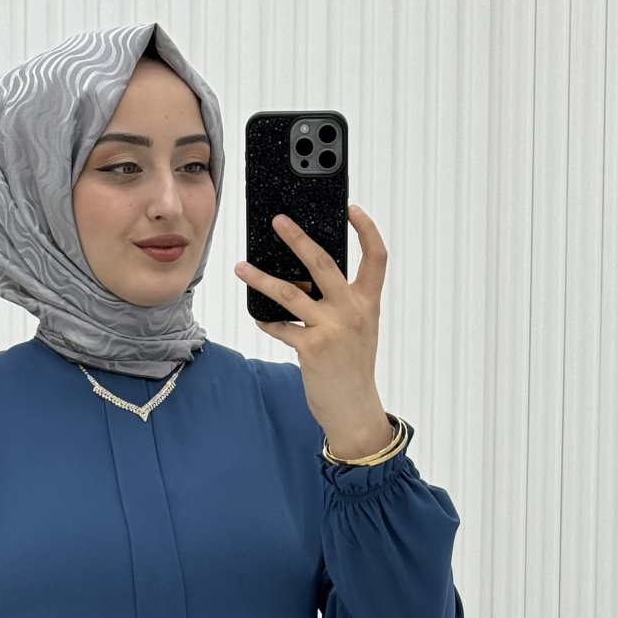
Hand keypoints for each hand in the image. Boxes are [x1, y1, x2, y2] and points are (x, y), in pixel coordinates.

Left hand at [234, 206, 390, 446]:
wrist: (354, 408)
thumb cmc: (353, 367)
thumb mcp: (359, 329)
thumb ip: (342, 303)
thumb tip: (307, 280)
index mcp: (367, 302)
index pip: (376, 257)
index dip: (366, 229)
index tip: (351, 209)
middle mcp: (351, 311)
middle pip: (322, 262)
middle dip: (297, 238)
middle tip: (278, 221)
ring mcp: (331, 328)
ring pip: (289, 293)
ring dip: (261, 278)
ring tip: (241, 267)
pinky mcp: (311, 348)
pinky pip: (281, 327)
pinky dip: (267, 321)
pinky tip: (260, 317)